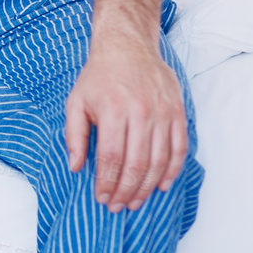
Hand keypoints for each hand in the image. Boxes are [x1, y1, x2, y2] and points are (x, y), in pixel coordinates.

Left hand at [65, 34, 187, 211]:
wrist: (128, 45)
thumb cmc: (99, 76)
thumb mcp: (76, 102)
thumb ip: (74, 136)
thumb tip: (76, 168)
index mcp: (114, 111)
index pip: (111, 159)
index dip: (106, 183)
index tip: (102, 198)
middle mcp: (141, 112)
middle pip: (136, 165)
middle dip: (126, 191)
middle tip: (118, 206)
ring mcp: (163, 112)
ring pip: (159, 161)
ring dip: (148, 187)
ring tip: (136, 201)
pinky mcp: (177, 111)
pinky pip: (179, 148)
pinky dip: (172, 170)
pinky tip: (162, 185)